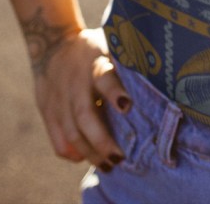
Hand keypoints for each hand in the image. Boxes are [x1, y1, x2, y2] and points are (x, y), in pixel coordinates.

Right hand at [32, 26, 131, 169]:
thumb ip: (128, 60)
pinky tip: (86, 158)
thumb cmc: (94, 48)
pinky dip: (72, 153)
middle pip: (85, 116)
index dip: (114, 93)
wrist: (52, 43)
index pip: (104, 78)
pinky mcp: (47, 111)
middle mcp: (75, 83)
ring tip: (108, 165)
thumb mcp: (110, 44)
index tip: (128, 106)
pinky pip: (58, 139)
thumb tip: (162, 72)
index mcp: (95, 63)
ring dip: (90, 153)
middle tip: (120, 157)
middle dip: (102, 140)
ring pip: (72, 133)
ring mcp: (59, 99)